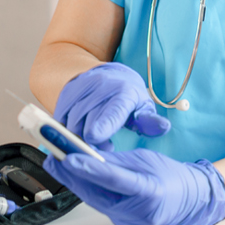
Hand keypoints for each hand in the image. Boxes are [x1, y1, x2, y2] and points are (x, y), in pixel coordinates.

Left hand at [43, 147, 224, 224]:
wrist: (190, 201)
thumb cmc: (171, 176)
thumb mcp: (146, 159)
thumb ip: (117, 160)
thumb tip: (88, 153)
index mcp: (149, 191)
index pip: (114, 179)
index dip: (89, 169)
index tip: (67, 158)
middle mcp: (138, 212)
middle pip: (97, 194)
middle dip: (71, 175)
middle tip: (52, 157)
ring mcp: (129, 222)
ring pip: (95, 201)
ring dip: (75, 182)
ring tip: (57, 164)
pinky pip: (101, 205)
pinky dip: (88, 190)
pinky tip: (75, 177)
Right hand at [54, 62, 170, 149]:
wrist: (108, 76)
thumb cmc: (129, 98)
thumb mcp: (143, 108)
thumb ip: (150, 122)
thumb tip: (163, 127)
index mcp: (123, 92)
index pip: (111, 110)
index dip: (102, 125)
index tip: (94, 138)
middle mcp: (100, 87)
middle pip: (87, 120)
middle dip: (91, 140)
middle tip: (102, 149)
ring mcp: (81, 88)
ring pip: (72, 120)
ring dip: (79, 137)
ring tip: (94, 140)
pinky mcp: (66, 93)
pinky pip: (61, 118)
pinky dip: (68, 131)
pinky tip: (81, 133)